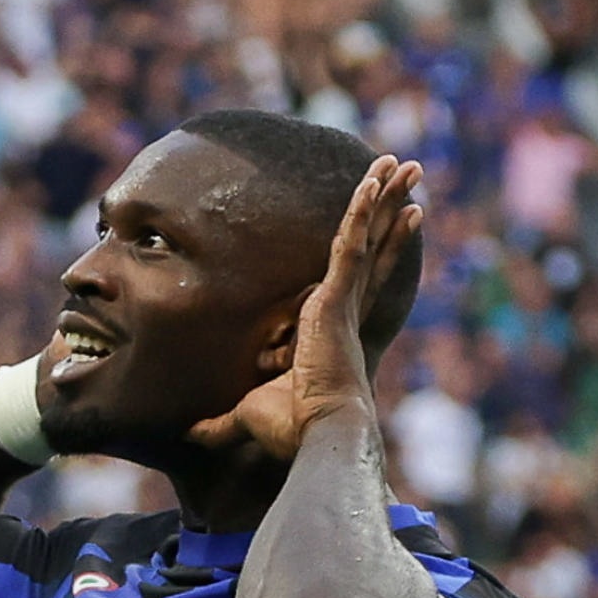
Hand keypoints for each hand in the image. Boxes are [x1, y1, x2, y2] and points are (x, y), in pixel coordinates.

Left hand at [186, 157, 423, 461]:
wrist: (319, 435)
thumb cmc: (292, 431)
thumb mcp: (247, 417)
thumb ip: (220, 422)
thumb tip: (186, 434)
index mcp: (337, 330)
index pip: (364, 275)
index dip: (381, 245)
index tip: (397, 219)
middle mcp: (348, 309)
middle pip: (376, 245)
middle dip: (392, 208)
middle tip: (411, 175)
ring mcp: (345, 301)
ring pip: (368, 235)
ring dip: (384, 195)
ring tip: (404, 162)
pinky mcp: (337, 298)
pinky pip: (350, 243)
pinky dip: (360, 211)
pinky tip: (370, 180)